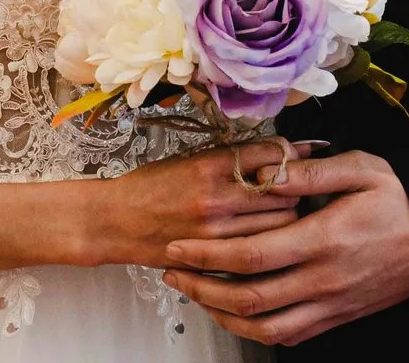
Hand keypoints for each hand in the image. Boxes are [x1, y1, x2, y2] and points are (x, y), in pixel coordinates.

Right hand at [90, 139, 303, 267]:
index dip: (288, 156)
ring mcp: (215, 231)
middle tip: (291, 190)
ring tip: (279, 215)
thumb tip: (278, 152)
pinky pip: (257, 251)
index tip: (289, 160)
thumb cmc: (151, 186)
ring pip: (279, 225)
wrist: (114, 221)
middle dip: (294, 190)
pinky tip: (263, 240)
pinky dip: (266, 244)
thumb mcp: (189, 160)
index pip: (271, 155)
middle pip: (285, 193)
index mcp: (209, 164)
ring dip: (286, 219)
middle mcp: (216, 197)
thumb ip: (231, 159)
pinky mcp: (211, 257)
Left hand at [159, 150, 408, 345]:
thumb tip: (266, 172)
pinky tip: (237, 313)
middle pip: (247, 298)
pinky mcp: (338, 317)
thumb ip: (309, 172)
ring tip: (196, 294)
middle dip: (201, 288)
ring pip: (264, 328)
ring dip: (221, 315)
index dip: (206, 255)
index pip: (250, 255)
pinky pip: (289, 337)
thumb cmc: (403, 199)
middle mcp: (324, 280)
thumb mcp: (362, 168)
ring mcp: (331, 304)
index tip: (177, 246)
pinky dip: (255, 330)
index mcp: (325, 239)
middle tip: (173, 273)